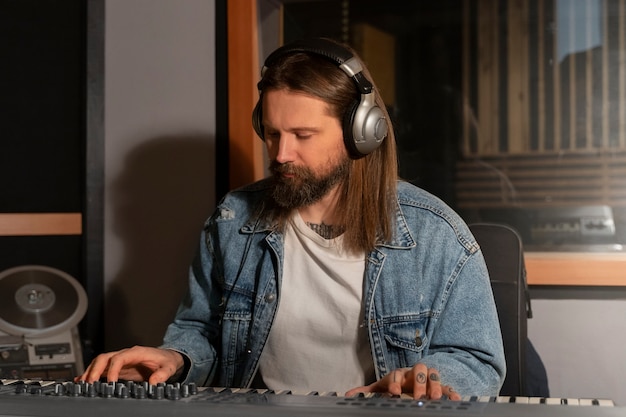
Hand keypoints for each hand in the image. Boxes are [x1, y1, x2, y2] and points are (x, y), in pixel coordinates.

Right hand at [76, 346, 184, 384]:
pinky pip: (101, 369)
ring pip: (100, 363)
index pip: (119, 358)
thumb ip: (163, 374)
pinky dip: (91, 374)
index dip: (113, 369)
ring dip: (90, 372)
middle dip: (95, 369)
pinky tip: (81, 381)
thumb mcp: (169, 367)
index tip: (111, 382)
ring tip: (83, 384)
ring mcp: (120, 361)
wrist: (167, 358)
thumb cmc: (167, 361)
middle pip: (105, 357)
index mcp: (136, 352)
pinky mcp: (117, 368)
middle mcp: (125, 355)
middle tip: (90, 383)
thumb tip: (154, 382)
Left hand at [345, 364, 460, 399]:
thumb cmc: (394, 387)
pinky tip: (455, 399)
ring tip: (434, 398)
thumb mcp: (379, 390)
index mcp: (398, 374)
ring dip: (435, 385)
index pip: (396, 374)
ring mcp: (427, 379)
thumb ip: (366, 393)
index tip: (394, 393)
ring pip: (433, 374)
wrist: (409, 385)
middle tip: (418, 397)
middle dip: (418, 382)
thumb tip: (348, 395)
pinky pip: (447, 386)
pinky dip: (451, 392)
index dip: (395, 382)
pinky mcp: (438, 387)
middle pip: (417, 369)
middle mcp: (413, 373)